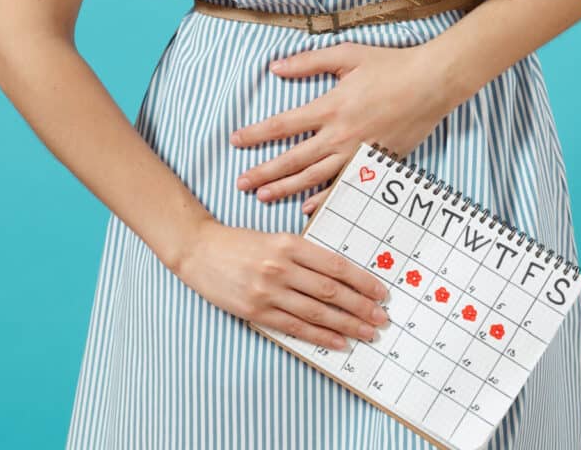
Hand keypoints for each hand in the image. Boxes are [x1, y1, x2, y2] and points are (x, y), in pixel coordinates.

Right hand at [166, 217, 389, 349]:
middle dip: (361, 307)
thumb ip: (305, 254)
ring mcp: (268, 291)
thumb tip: (342, 276)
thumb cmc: (241, 243)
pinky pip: (295, 327)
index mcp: (289, 244)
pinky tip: (339, 342)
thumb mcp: (276, 238)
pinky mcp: (256, 311)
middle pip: (331, 291)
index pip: (335, 266)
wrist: (199, 251)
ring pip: (317, 312)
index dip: (362, 282)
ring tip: (367, 332)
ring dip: (347, 325)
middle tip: (382, 318)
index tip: (380, 293)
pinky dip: (320, 336)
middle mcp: (280, 267)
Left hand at [230, 42, 453, 213]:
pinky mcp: (375, 164)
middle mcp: (340, 134)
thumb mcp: (346, 55)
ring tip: (262, 196)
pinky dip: (324, 199)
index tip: (235, 141)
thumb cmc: (390, 65)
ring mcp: (358, 153)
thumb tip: (276, 67)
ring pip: (314, 177)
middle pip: (292, 159)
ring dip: (285, 188)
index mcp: (329, 107)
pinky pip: (345, 187)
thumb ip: (308, 62)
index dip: (256, 134)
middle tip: (240, 184)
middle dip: (263, 172)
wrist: (432, 83)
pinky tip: (306, 208)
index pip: (282, 125)